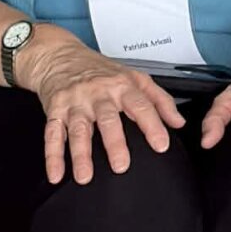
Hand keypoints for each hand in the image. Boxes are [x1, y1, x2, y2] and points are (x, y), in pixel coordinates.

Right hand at [18, 29, 184, 184]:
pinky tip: (56, 174)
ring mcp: (75, 102)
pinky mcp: (54, 110)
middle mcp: (98, 93)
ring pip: (78, 129)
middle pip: (108, 118)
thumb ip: (159, 100)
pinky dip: (53, 156)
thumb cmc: (100, 70)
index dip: (152, 125)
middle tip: (121, 166)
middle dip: (114, 142)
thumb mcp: (134, 76)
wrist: (60, 55)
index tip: (161, 145)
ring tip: (85, 176)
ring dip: (81, 154)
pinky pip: (52, 134)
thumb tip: (178, 122)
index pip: (141, 104)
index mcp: (121, 85)